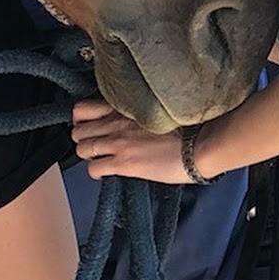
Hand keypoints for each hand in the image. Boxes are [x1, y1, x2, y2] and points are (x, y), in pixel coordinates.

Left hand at [71, 99, 196, 183]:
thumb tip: (132, 118)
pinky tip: (105, 173)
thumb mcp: (157, 109)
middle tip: (93, 144)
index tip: (88, 125)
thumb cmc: (190, 126)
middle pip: (78, 131)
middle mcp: (117, 122)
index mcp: (125, 106)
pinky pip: (94, 169)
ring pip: (82, 149)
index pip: (83, 109)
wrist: (200, 144)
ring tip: (99, 158)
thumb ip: (137, 111)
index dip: (81, 119)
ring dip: (88, 155)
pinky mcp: (124, 163)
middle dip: (83, 138)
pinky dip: (95, 172)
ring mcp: (118, 143)